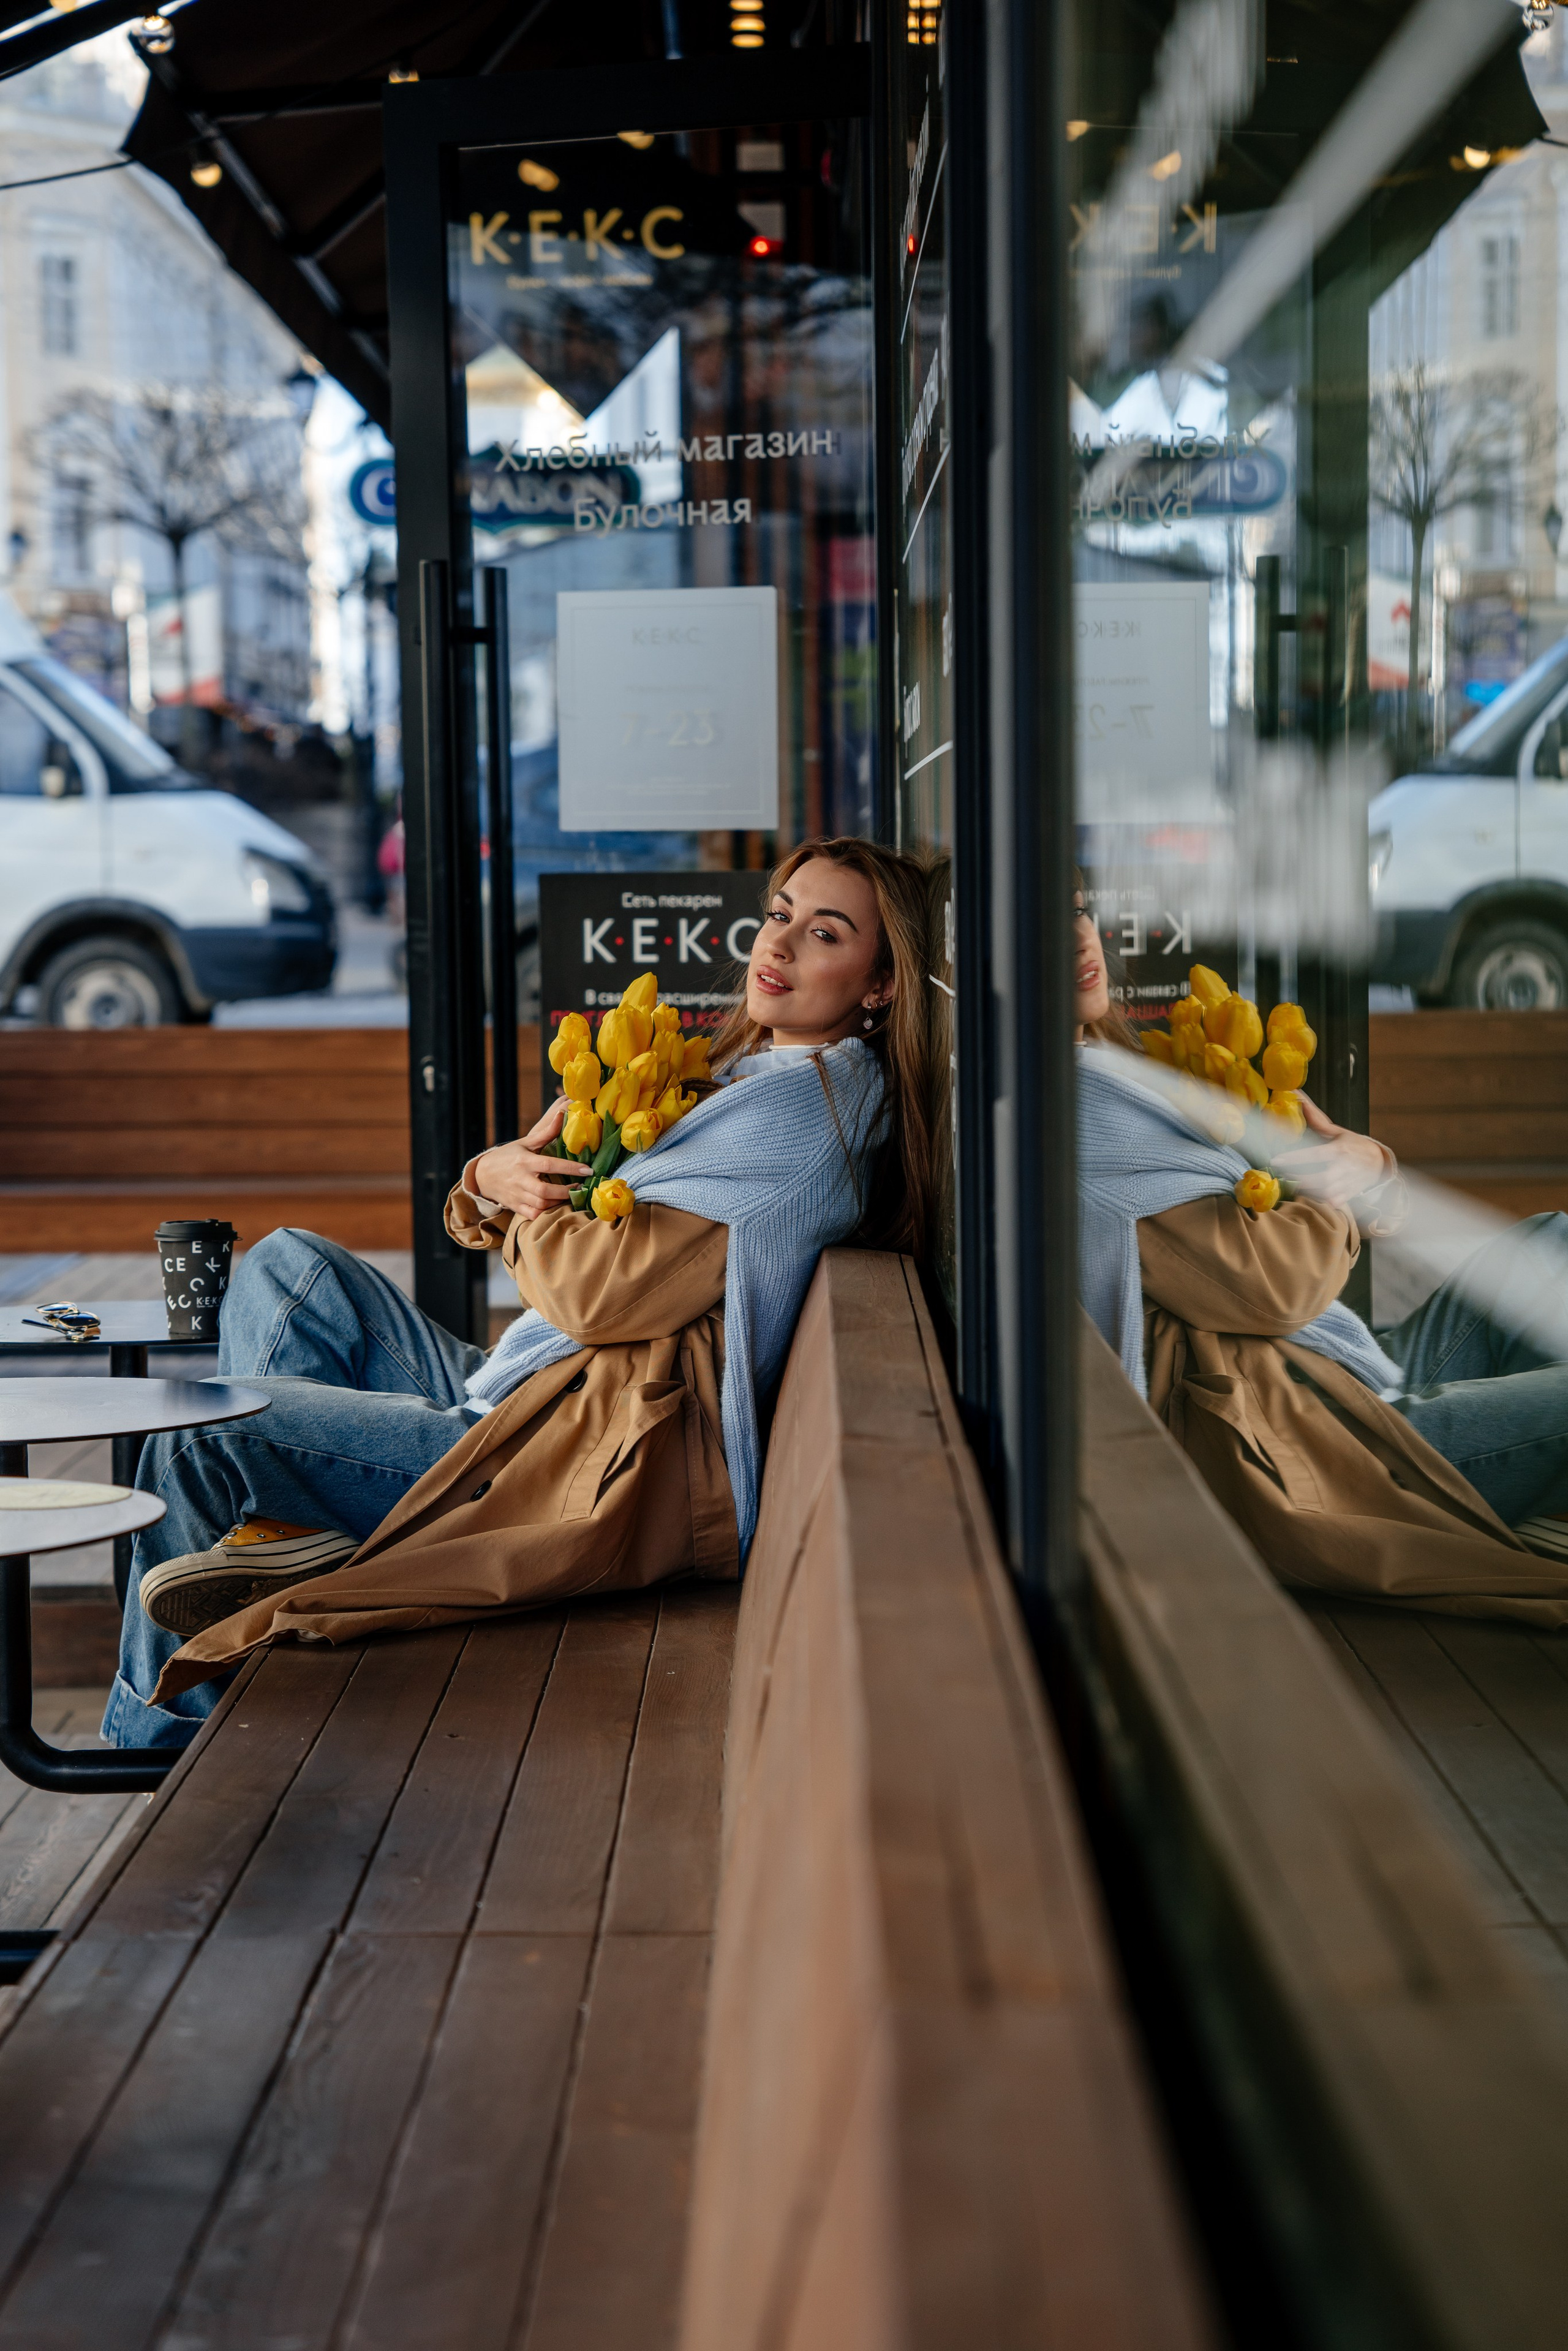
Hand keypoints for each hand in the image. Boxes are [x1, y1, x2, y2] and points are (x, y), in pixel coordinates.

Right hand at [472, 1103, 577, 1221]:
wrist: (482, 1175)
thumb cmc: (508, 1156)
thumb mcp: (525, 1143)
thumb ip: (546, 1132)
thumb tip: (563, 1115)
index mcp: (525, 1162)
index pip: (550, 1165)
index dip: (570, 1168)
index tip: (588, 1170)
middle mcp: (520, 1179)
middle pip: (545, 1190)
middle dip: (566, 1191)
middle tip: (580, 1186)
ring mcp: (517, 1195)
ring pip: (541, 1204)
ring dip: (558, 1201)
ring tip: (570, 1194)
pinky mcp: (515, 1206)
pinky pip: (533, 1214)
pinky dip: (546, 1212)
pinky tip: (555, 1205)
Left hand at [1271, 1093, 1393, 1207]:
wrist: (1379, 1162)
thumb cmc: (1354, 1145)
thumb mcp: (1337, 1131)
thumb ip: (1316, 1119)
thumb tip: (1298, 1097)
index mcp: (1339, 1150)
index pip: (1313, 1155)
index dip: (1293, 1158)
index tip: (1276, 1160)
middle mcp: (1344, 1168)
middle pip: (1318, 1179)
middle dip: (1298, 1178)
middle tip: (1282, 1174)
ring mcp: (1347, 1184)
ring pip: (1323, 1193)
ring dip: (1305, 1190)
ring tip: (1291, 1182)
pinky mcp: (1348, 1195)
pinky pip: (1330, 1201)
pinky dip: (1318, 1199)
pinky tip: (1309, 1192)